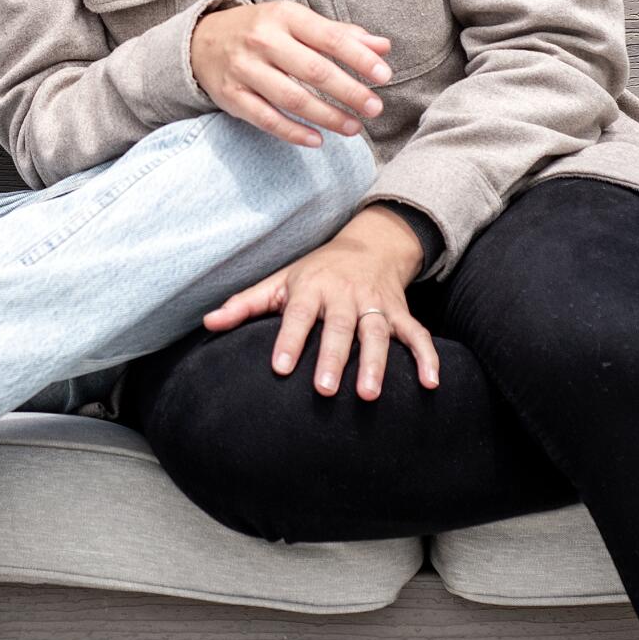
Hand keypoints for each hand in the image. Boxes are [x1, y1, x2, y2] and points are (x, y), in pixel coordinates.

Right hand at [190, 0, 390, 147]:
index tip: (384, 75)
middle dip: (349, 92)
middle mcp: (263, 40)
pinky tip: (318, 139)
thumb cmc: (262, 31)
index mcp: (285, 16)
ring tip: (354, 128)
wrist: (202, 41)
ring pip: (292, 98)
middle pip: (313, 70)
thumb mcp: (297, 22)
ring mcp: (245, 69)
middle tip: (375, 108)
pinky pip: (266, 119)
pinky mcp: (232, 96)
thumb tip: (383, 46)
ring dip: (327, 116)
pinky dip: (293, 132)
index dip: (359, 58)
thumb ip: (340, 34)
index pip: (329, 38)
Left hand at [202, 205, 439, 402]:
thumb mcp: (280, 280)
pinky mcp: (400, 313)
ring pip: (378, 334)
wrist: (371, 244)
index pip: (298, 314)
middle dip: (334, 358)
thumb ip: (246, 304)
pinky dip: (427, 357)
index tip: (281, 368)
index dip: (290, 339)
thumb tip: (207, 322)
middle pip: (340, 328)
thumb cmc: (316, 271)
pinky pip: (417, 335)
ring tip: (369, 395)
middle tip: (325, 391)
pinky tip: (431, 383)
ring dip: (376, 363)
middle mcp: (346, 295)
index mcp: (312, 287)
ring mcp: (376, 305)